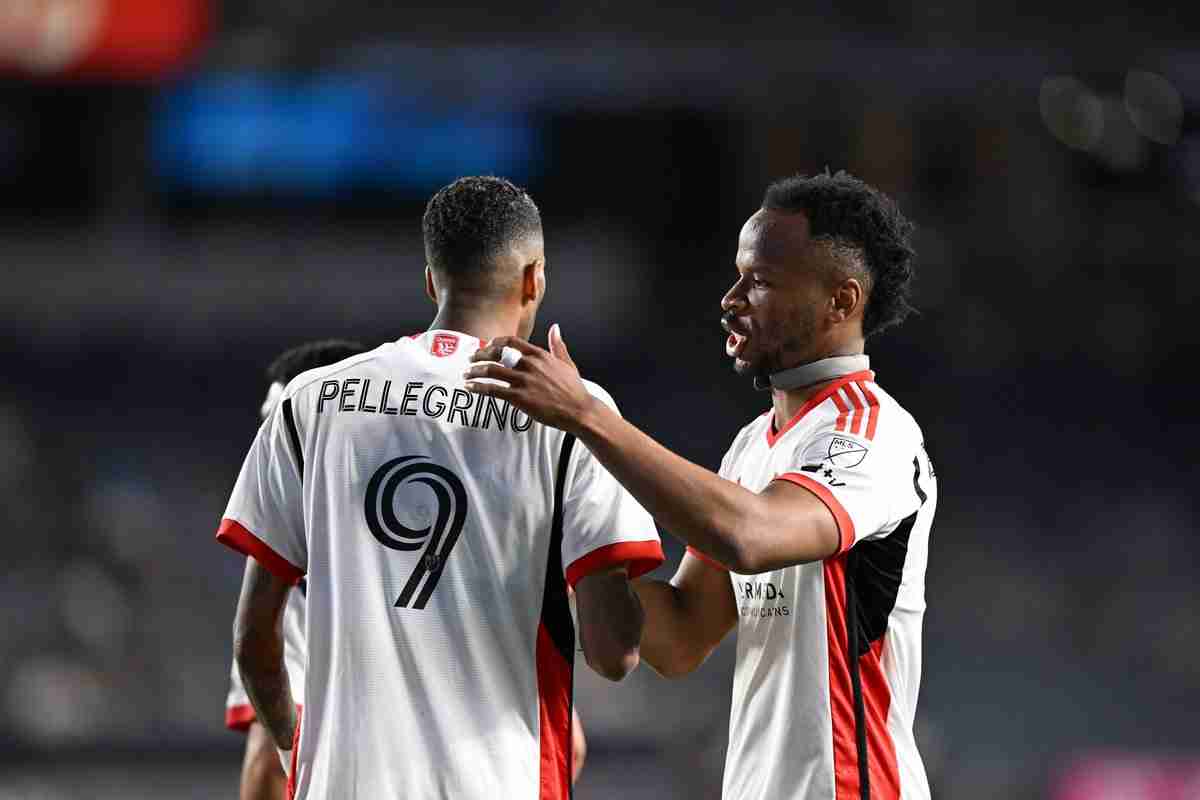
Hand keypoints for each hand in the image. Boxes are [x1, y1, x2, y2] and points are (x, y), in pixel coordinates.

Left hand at [464, 324, 597, 434]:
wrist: (579, 410)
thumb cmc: (574, 389)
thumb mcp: (566, 363)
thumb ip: (557, 345)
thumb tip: (555, 327)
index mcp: (539, 355)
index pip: (510, 342)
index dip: (494, 342)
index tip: (486, 346)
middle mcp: (529, 364)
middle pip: (496, 354)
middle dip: (480, 355)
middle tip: (470, 359)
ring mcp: (523, 381)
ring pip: (491, 371)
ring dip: (474, 371)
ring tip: (466, 374)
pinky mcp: (519, 398)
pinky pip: (492, 390)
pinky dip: (478, 387)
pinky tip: (471, 388)